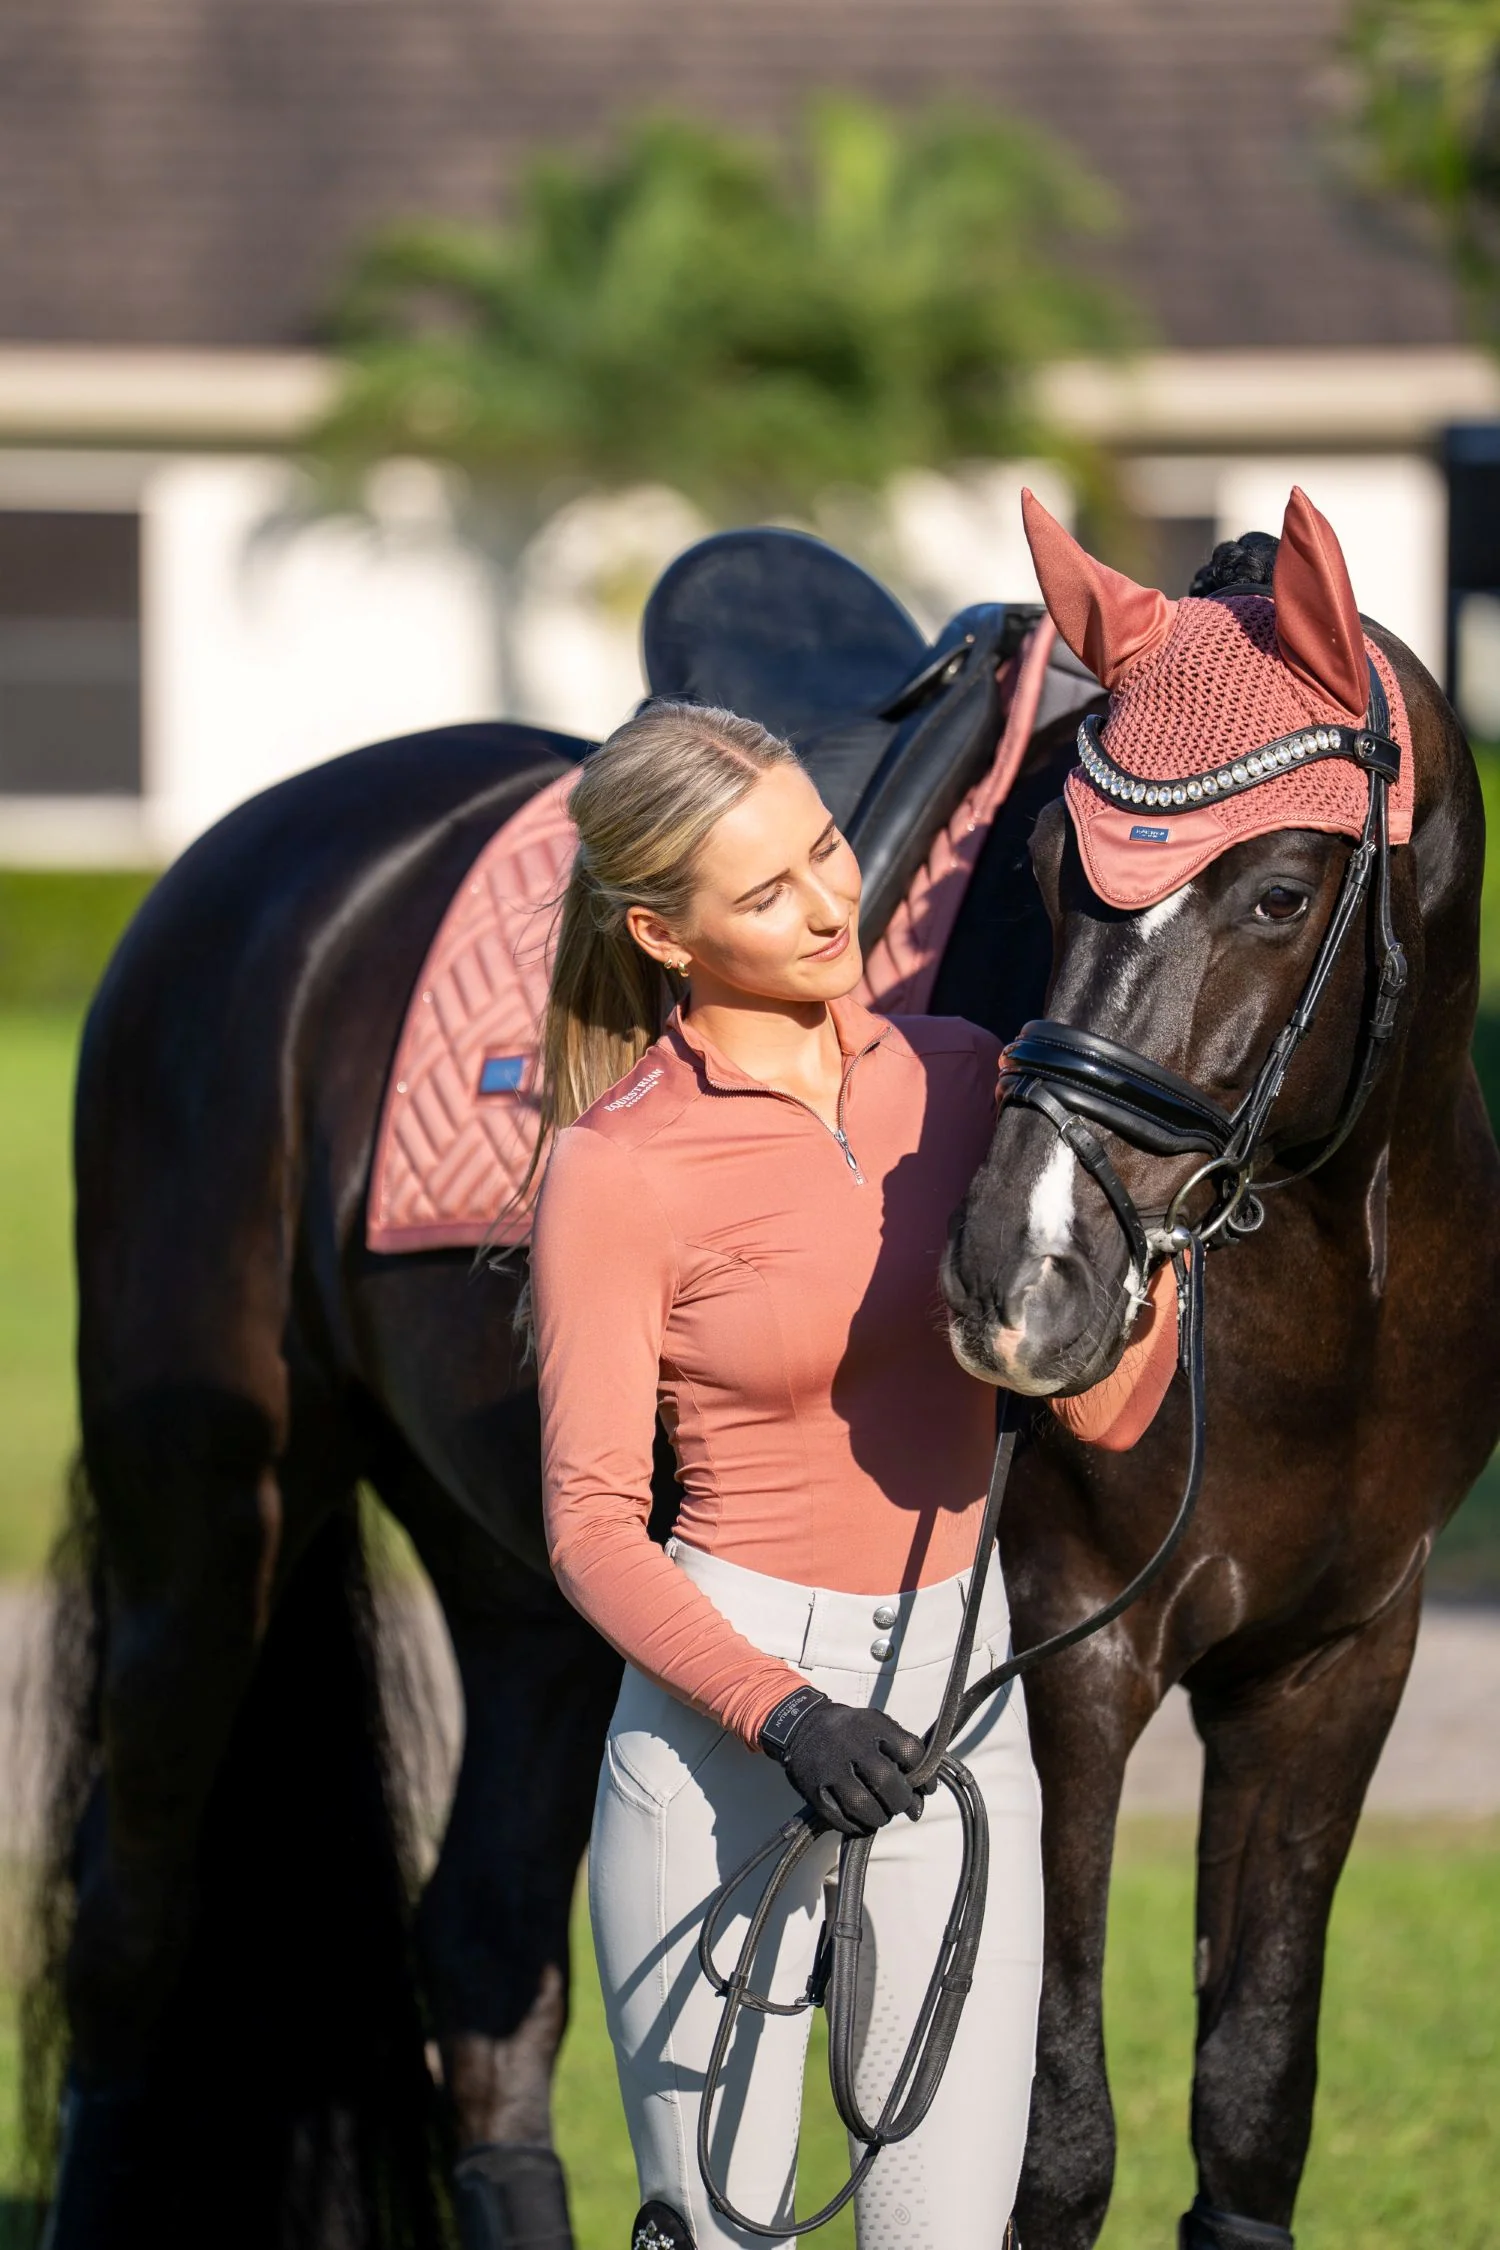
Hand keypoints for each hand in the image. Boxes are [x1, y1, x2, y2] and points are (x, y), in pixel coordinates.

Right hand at [761, 1691, 929, 1836]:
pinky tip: (862, 1822)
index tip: (926, 1788)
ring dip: (879, 1817)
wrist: (800, 1724)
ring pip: (862, 1805)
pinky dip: (856, 1827)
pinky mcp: (814, 1789)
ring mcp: (830, 1768)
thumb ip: (900, 1747)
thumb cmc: (849, 1729)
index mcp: (872, 1725)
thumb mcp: (875, 1723)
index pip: (910, 1751)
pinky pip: (839, 1819)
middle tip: (903, 1805)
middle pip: (886, 1781)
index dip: (925, 1775)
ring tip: (882, 1815)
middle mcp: (850, 1744)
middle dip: (902, 1800)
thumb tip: (923, 1789)